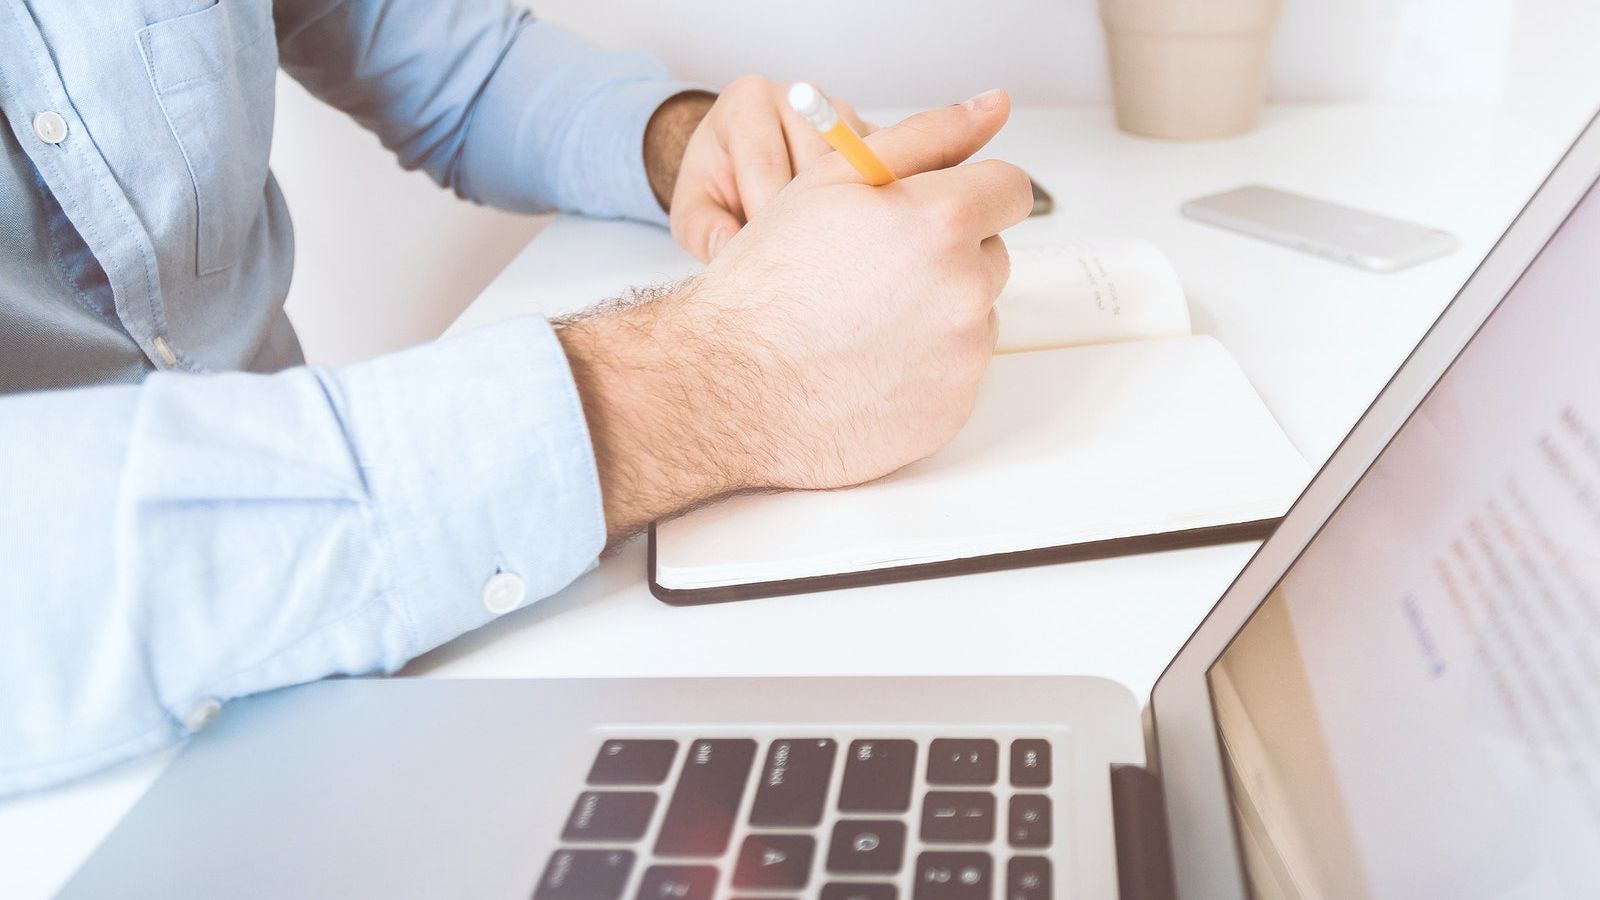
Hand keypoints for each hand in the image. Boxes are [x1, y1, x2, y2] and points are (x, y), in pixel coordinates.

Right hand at [560, 90, 1030, 541]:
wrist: (728, 387)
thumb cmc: (768, 284)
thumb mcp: (833, 180)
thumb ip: (926, 136)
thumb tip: (991, 106)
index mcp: (941, 221)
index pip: (1009, 189)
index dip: (968, 194)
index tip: (935, 211)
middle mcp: (964, 290)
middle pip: (991, 254)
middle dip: (947, 256)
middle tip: (873, 273)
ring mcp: (962, 356)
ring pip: (975, 316)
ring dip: (936, 313)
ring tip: (862, 323)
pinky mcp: (953, 409)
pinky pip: (957, 373)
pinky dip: (923, 368)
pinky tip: (866, 365)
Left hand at [644, 76, 874, 262]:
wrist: (742, 162)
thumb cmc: (717, 184)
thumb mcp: (691, 209)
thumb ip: (701, 229)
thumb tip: (727, 246)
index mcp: (747, 102)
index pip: (765, 162)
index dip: (766, 218)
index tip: (765, 258)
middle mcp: (798, 95)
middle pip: (816, 165)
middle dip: (806, 218)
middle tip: (797, 260)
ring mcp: (841, 112)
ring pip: (855, 171)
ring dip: (842, 214)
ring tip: (822, 248)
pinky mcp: (872, 133)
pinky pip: (882, 173)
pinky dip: (868, 207)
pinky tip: (847, 234)